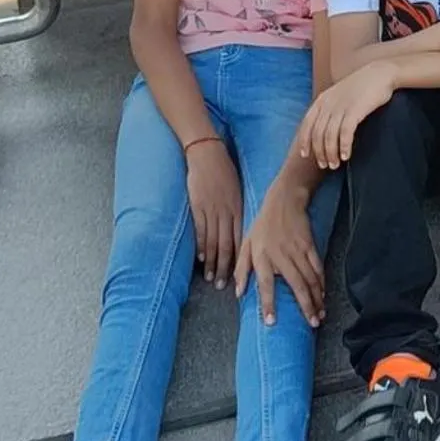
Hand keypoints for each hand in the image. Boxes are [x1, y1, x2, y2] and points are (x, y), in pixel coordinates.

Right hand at [184, 138, 241, 287]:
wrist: (208, 155)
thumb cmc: (223, 172)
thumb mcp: (236, 191)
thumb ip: (237, 211)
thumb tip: (238, 231)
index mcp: (239, 208)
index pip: (241, 239)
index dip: (241, 259)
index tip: (240, 274)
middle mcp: (228, 212)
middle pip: (228, 245)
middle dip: (227, 267)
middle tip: (225, 285)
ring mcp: (212, 210)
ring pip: (215, 242)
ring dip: (213, 262)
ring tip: (212, 278)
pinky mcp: (198, 207)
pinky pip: (201, 231)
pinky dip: (202, 247)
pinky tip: (202, 259)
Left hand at [234, 182, 323, 326]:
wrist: (284, 200)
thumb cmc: (263, 225)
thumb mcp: (246, 243)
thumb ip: (241, 268)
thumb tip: (237, 293)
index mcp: (261, 256)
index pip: (264, 284)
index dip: (268, 303)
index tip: (272, 321)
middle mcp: (280, 255)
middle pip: (295, 284)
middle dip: (305, 306)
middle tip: (312, 324)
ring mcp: (297, 250)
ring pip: (310, 278)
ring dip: (317, 298)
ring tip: (320, 315)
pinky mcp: (310, 245)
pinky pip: (318, 267)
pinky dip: (322, 282)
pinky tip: (324, 294)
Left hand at [297, 65, 395, 169]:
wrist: (380, 74)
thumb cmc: (361, 86)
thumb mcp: (339, 95)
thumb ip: (330, 108)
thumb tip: (324, 129)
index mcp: (322, 100)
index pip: (306, 124)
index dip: (304, 141)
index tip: (306, 155)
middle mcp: (328, 104)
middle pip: (317, 134)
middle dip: (320, 152)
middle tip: (326, 165)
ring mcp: (341, 107)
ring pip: (329, 136)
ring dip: (331, 153)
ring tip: (336, 164)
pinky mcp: (355, 110)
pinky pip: (345, 133)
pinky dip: (344, 146)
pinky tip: (346, 156)